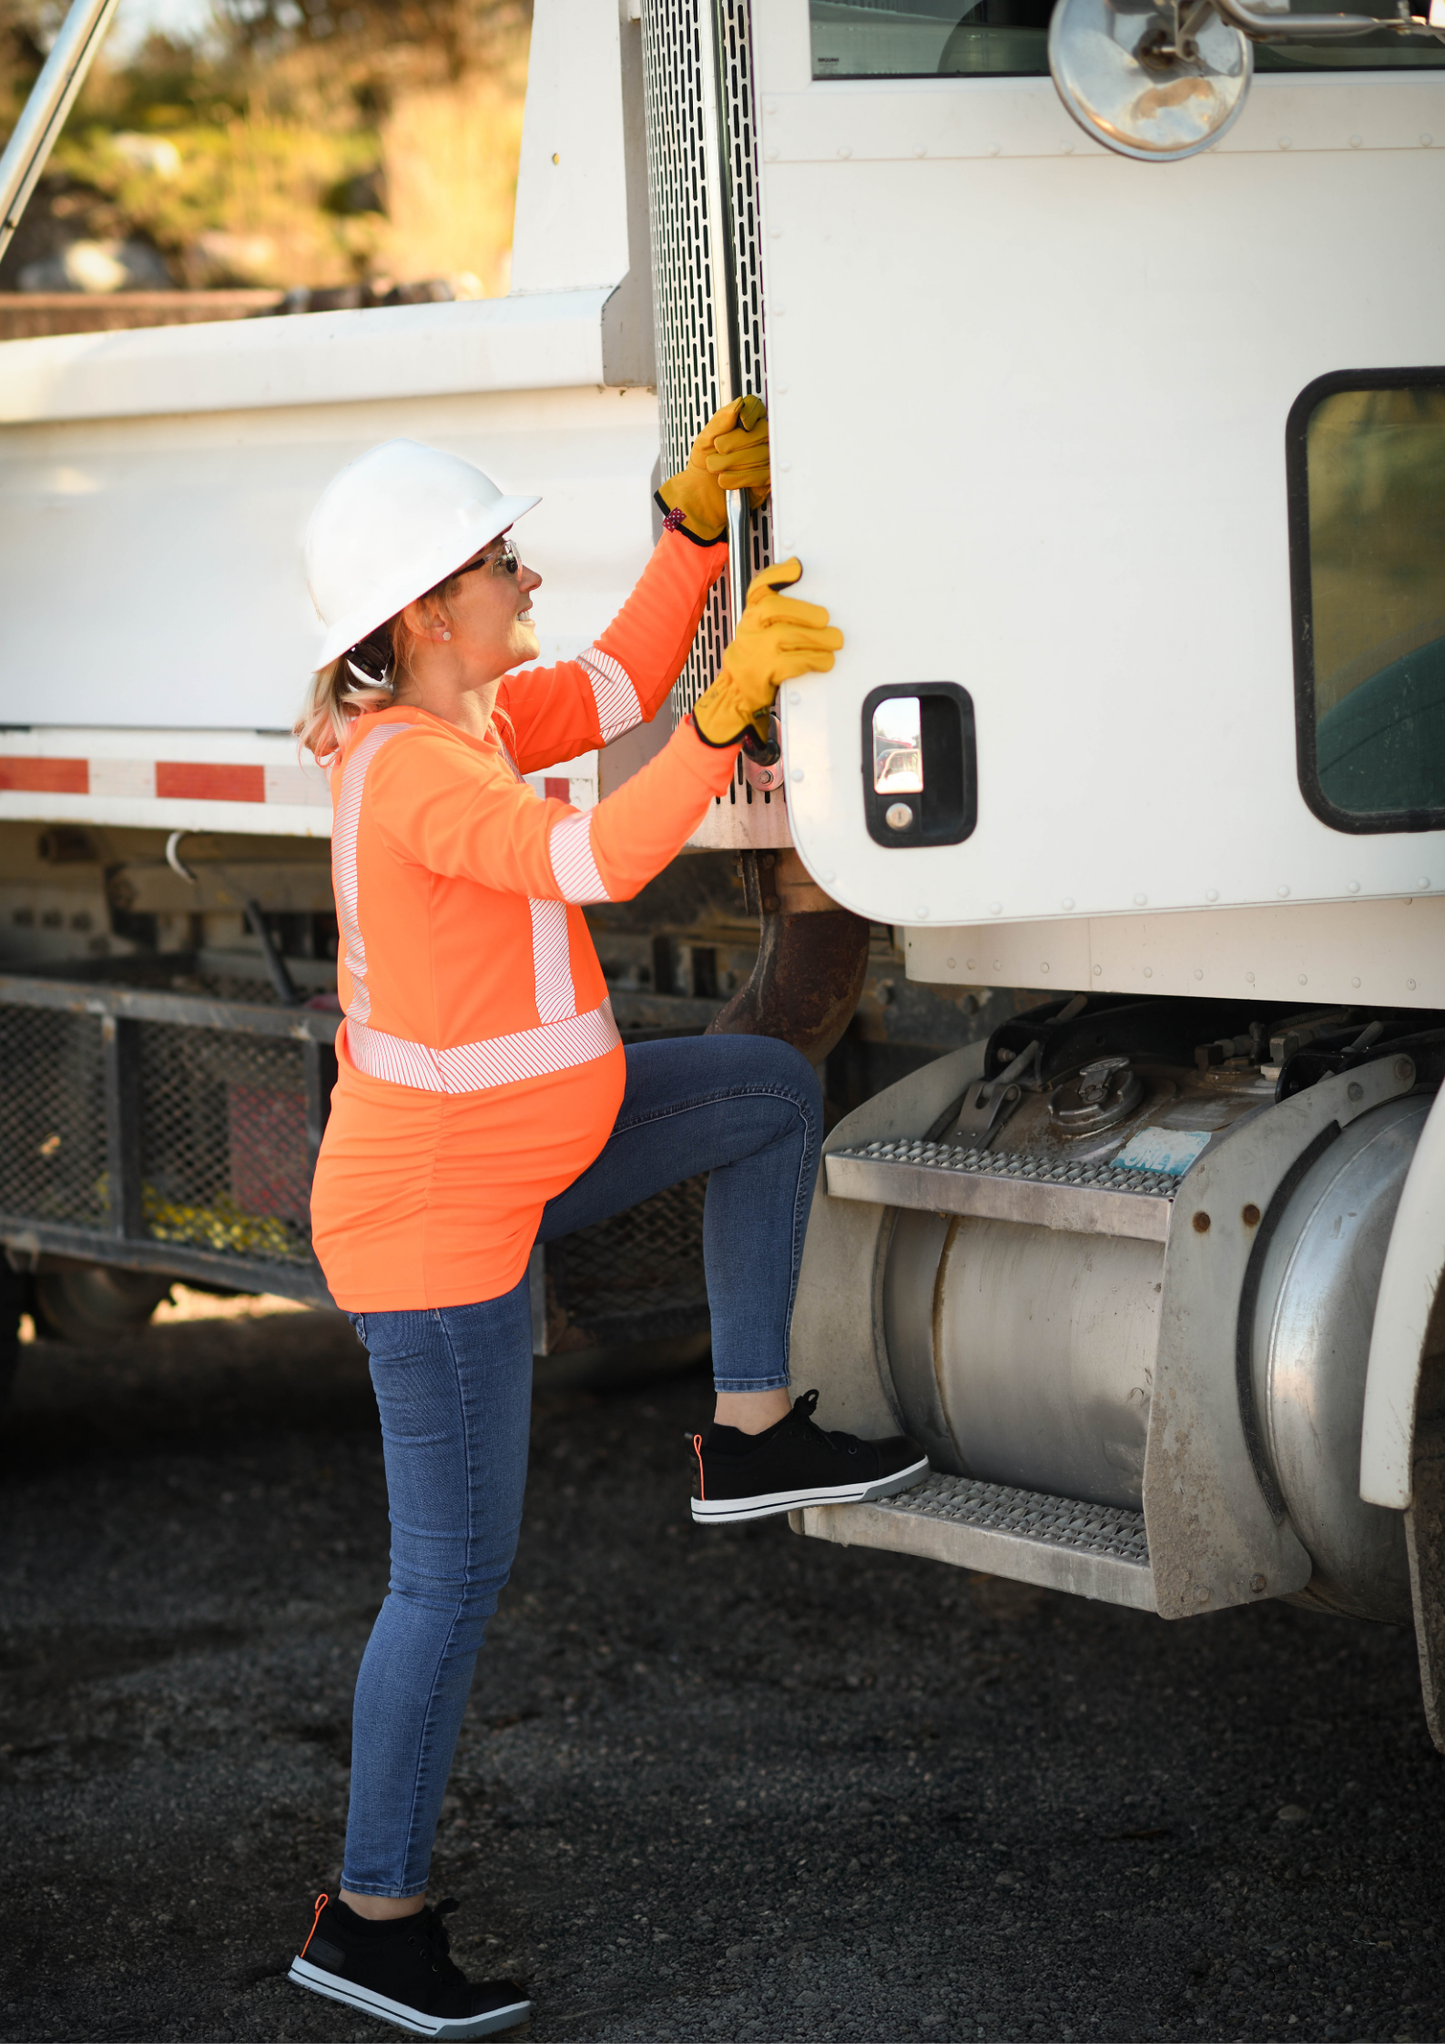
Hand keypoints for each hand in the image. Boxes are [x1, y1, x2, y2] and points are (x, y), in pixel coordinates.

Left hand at [656, 394, 769, 543]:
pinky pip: (761, 474)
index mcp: (745, 425)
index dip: (752, 413)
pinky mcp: (767, 479)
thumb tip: (738, 405)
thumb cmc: (704, 464)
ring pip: (760, 454)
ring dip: (732, 462)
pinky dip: (740, 478)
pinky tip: (726, 480)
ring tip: (716, 467)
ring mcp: (766, 459)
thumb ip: (720, 420)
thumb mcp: (705, 438)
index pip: (758, 408)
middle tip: (719, 449)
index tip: (742, 422)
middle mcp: (759, 440)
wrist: (700, 492)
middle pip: (761, 431)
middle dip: (735, 442)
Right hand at [692, 558, 842, 747]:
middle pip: (774, 608)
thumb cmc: (756, 657)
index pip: (759, 587)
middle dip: (805, 611)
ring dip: (818, 638)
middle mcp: (750, 628)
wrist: (738, 690)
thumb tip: (804, 583)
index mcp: (752, 614)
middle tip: (825, 620)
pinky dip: (814, 660)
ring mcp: (755, 650)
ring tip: (833, 641)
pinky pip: (793, 662)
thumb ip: (777, 610)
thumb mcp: (760, 628)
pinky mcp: (764, 672)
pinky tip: (825, 660)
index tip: (797, 568)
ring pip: (787, 635)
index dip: (777, 574)